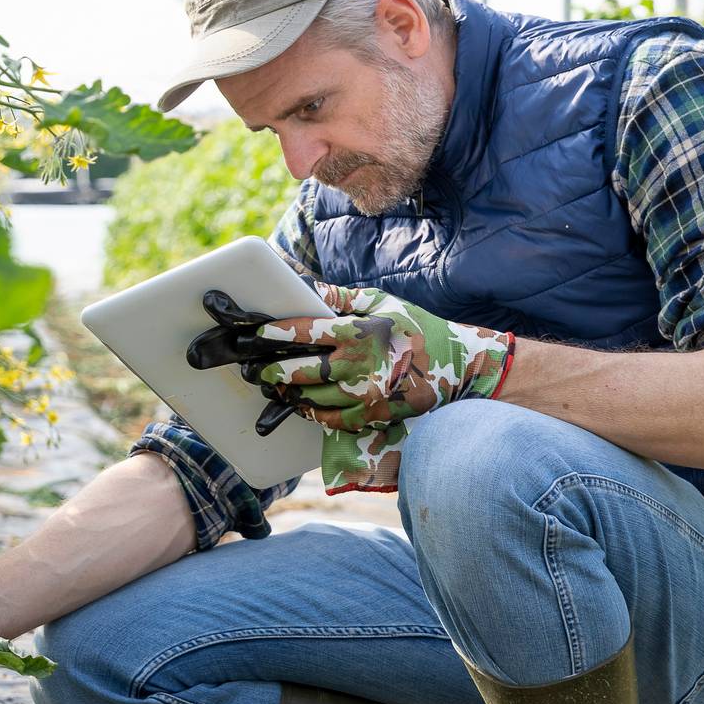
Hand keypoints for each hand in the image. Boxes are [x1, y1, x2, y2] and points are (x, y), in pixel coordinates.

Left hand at [187, 284, 513, 491]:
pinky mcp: (366, 418)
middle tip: (246, 365)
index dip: (269, 331)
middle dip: (264, 368)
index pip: (302, 331)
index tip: (247, 330)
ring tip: (267, 381)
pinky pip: (323, 418)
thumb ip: (339, 297)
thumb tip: (303, 284)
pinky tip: (296, 400)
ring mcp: (361, 397)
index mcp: (357, 332)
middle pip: (295, 370)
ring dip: (282, 390)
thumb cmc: (414, 327)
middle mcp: (356, 366)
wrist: (458, 369)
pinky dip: (306, 409)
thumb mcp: (380, 302)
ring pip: (305, 397)